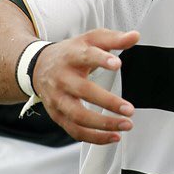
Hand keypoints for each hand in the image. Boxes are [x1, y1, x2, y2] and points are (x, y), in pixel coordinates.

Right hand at [31, 29, 139, 143]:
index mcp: (71, 56)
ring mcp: (58, 99)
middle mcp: (62, 78)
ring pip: (78, 116)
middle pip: (83, 91)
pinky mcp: (57, 115)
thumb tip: (136, 36)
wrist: (37, 67)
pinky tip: (114, 136)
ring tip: (126, 124)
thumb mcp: (90, 40)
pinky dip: (95, 137)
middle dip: (107, 102)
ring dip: (103, 124)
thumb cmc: (70, 53)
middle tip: (129, 109)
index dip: (101, 60)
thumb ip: (113, 39)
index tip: (118, 64)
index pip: (86, 56)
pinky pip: (75, 131)